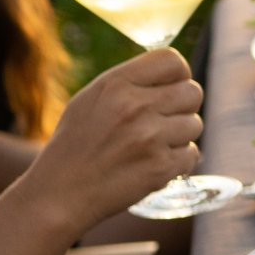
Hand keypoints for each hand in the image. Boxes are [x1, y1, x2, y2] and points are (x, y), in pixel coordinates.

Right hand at [22, 49, 202, 234]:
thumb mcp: (91, 100)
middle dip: (182, 106)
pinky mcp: (161, 167)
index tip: (170, 88)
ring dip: (179, 136)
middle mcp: (135, 107)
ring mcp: (150, 138)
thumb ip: (130, 84)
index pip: (172, 61)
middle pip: (193, 92)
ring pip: (195, 124)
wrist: (59, 193)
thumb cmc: (75, 144)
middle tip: (161, 120)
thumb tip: (175, 73)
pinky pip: (191, 154)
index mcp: (116, 84)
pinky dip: (177, 161)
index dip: (178, 74)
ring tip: (149, 145)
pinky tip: (151, 163)